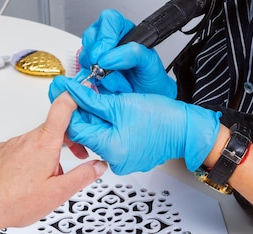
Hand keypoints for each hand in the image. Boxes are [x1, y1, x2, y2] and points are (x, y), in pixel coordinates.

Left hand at [0, 93, 107, 228]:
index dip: (76, 97)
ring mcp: (13, 144)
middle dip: (69, 140)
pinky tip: (29, 178)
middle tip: (78, 156)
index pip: (63, 108)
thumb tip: (98, 166)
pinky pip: (22, 149)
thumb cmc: (13, 201)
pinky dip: (31, 159)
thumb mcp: (56, 193)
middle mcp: (28, 138)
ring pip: (38, 142)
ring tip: (48, 178)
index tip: (84, 91)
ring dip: (49, 154)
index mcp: (45, 143)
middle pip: (54, 128)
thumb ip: (82, 177)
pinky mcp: (2, 151)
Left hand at [50, 76, 220, 174]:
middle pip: (85, 133)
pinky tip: (113, 113)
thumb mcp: (120, 103)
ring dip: (95, 118)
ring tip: (101, 100)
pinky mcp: (127, 158)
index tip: (67, 92)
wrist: (185, 129)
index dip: (69, 108)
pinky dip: (107, 126)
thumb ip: (91, 99)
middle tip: (84, 92)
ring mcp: (121, 161)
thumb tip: (71, 91)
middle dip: (83, 112)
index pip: (75, 129)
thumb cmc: (161, 117)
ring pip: (97, 136)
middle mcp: (113, 160)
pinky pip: (109, 141)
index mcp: (109, 148)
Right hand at [79, 9, 176, 97]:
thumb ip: (133, 54)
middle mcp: (110, 40)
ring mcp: (98, 55)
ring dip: (96, 71)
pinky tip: (106, 86)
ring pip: (85, 53)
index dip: (105, 36)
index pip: (110, 20)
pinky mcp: (91, 70)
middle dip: (97, 55)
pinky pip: (82, 70)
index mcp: (126, 32)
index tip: (104, 54)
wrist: (147, 96)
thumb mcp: (150, 62)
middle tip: (105, 70)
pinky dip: (93, 80)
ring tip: (114, 83)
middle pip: (92, 35)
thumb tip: (109, 57)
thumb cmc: (150, 77)